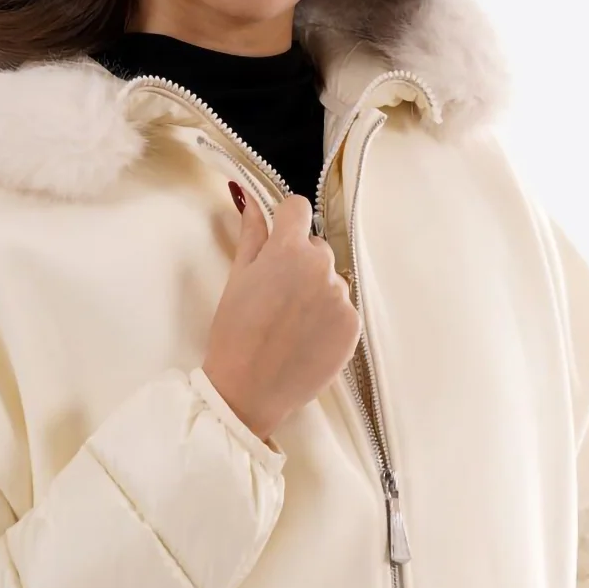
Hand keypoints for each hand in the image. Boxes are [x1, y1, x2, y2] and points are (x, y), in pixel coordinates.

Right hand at [201, 184, 361, 441]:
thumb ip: (251, 234)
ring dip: (316, 291)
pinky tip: (305, 338)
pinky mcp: (353, 325)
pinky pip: (343, 308)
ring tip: (290, 322)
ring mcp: (341, 296)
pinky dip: (328, 318)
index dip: (286, 221)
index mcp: (288, 249)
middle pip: (316, 247)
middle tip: (276, 295)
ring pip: (331, 279)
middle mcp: (321, 267)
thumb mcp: (237, 278)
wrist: (249, 390)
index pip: (298, 208)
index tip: (278, 238)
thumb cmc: (234, 334)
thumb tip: (249, 197)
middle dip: (300, 261)